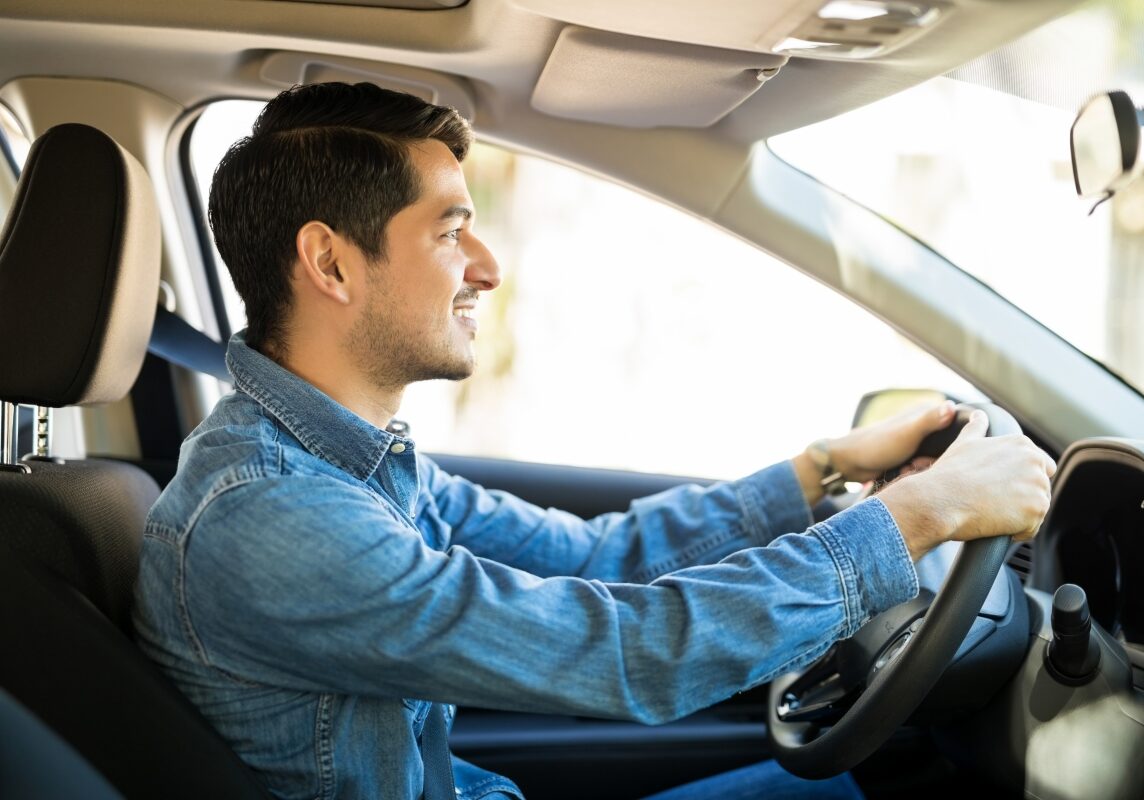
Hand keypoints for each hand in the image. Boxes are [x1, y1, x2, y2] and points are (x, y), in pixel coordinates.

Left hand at [828, 400, 956, 482]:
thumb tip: (952, 406)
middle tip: (918, 465)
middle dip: (937, 460)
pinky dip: (918, 472)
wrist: (850, 463)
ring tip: (909, 469)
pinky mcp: (910, 456)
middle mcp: (923, 424)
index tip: (946, 456)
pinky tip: (906, 474)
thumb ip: (930, 420)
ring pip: (937, 459)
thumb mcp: (908, 433)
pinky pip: (925, 467)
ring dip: (926, 468)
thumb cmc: (878, 445)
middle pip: (948, 446)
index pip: (957, 425)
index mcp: (925, 412)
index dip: (956, 443)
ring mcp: (917, 441)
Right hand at [879, 410, 1056, 559]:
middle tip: (994, 502)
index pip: (1040, 466)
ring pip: (1036, 509)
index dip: (1020, 480)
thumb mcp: (964, 444)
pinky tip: (995, 524)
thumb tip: (978, 414)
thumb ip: (977, 428)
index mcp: (1022, 444)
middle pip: (1041, 488)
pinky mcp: (1036, 509)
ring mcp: (1038, 485)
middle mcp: (1035, 461)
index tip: (1000, 487)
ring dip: (1018, 515)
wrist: (940, 500)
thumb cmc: (949, 474)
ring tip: (991, 512)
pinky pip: (1032, 528)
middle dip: (1023, 497)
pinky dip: (1016, 531)